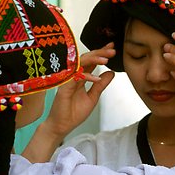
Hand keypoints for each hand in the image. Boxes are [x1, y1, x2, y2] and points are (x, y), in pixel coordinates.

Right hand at [21, 44, 115, 162]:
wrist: (62, 126)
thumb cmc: (73, 113)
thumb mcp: (93, 97)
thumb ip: (101, 84)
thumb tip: (111, 73)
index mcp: (81, 77)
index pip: (91, 62)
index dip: (101, 54)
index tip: (112, 48)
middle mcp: (74, 76)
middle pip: (86, 58)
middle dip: (99, 53)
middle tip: (111, 50)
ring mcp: (68, 79)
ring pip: (80, 63)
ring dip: (93, 59)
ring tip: (105, 59)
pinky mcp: (64, 86)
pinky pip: (75, 76)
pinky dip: (86, 76)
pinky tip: (96, 78)